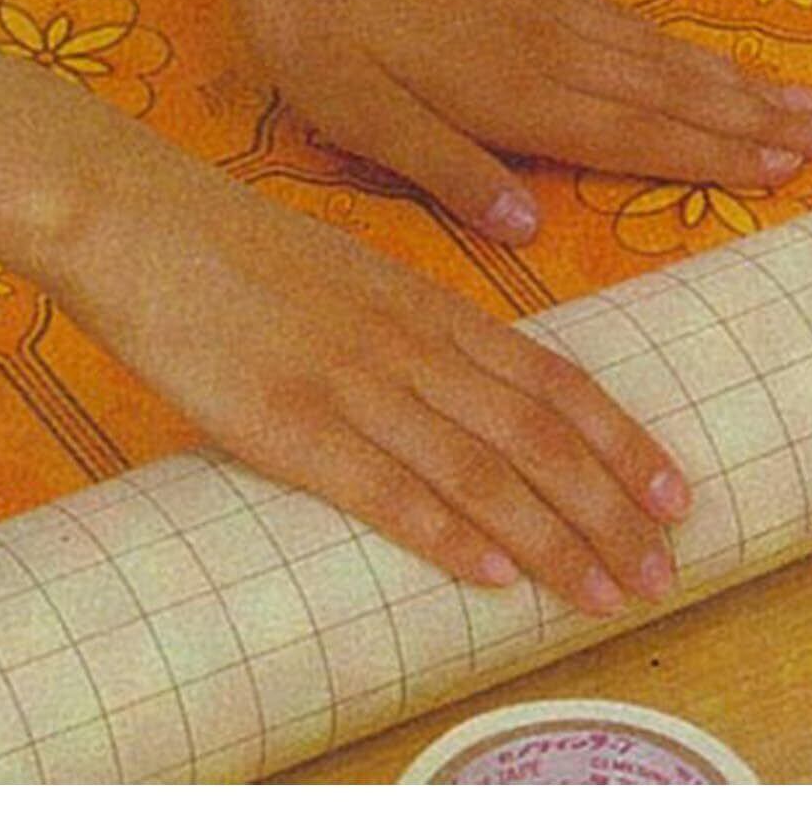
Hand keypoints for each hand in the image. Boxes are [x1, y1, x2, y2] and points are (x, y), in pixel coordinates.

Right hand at [0, 35, 690, 613]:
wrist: (136, 219)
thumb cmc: (232, 252)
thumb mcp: (347, 274)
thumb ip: (408, 330)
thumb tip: (459, 390)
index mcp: (427, 306)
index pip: (553, 380)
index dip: (621, 443)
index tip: (675, 494)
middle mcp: (410, 345)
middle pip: (538, 435)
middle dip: (612, 509)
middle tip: (664, 571)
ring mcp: (352, 385)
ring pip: (482, 470)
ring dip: (554, 539)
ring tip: (605, 593)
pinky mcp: (288, 424)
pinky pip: (385, 489)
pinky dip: (448, 535)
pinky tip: (495, 576)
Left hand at [69, 0, 811, 245]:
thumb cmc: (312, 20)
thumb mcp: (357, 114)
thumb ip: (447, 170)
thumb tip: (531, 234)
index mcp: (512, 93)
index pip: (636, 136)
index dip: (715, 158)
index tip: (792, 173)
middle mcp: (547, 50)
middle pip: (672, 92)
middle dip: (759, 119)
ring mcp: (541, 10)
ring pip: (660, 54)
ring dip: (736, 82)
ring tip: (806, 98)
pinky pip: (625, 25)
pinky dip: (679, 48)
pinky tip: (701, 60)